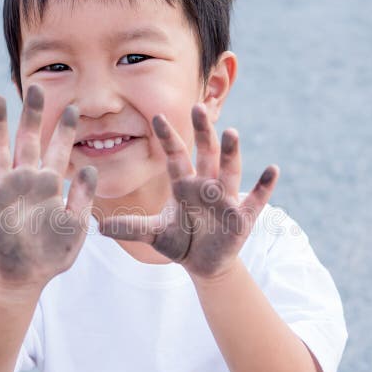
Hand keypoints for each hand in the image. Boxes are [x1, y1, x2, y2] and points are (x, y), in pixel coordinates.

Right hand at [0, 85, 96, 291]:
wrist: (24, 278)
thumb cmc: (53, 255)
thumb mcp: (75, 227)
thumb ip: (82, 199)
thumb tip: (89, 167)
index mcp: (50, 185)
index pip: (59, 150)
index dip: (65, 129)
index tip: (72, 106)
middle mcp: (26, 181)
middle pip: (28, 140)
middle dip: (33, 115)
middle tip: (37, 88)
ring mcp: (3, 190)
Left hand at [98, 103, 277, 280]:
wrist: (204, 264)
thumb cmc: (180, 241)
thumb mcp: (153, 234)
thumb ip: (130, 227)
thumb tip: (99, 228)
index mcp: (184, 184)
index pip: (175, 156)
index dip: (167, 138)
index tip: (156, 116)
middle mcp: (206, 185)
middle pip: (205, 153)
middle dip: (202, 132)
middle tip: (197, 108)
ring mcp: (225, 199)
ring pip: (228, 170)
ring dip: (231, 152)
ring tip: (232, 133)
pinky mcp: (242, 217)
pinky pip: (255, 199)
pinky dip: (264, 185)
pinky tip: (272, 169)